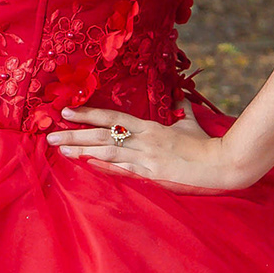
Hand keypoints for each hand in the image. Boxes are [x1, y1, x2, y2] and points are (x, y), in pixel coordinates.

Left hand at [46, 107, 256, 191]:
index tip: (67, 110)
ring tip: (59, 149)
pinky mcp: (153, 174)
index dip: (88, 113)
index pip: (113, 117)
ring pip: (107, 150)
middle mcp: (144, 140)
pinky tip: (86, 164)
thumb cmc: (207, 145)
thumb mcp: (190, 124)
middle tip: (49, 135)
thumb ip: (180, 111)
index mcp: (151, 127)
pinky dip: (104, 166)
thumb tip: (178, 98)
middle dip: (74, 134)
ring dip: (81, 149)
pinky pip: (124, 170)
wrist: (223, 163)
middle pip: (102, 134)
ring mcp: (147, 158)